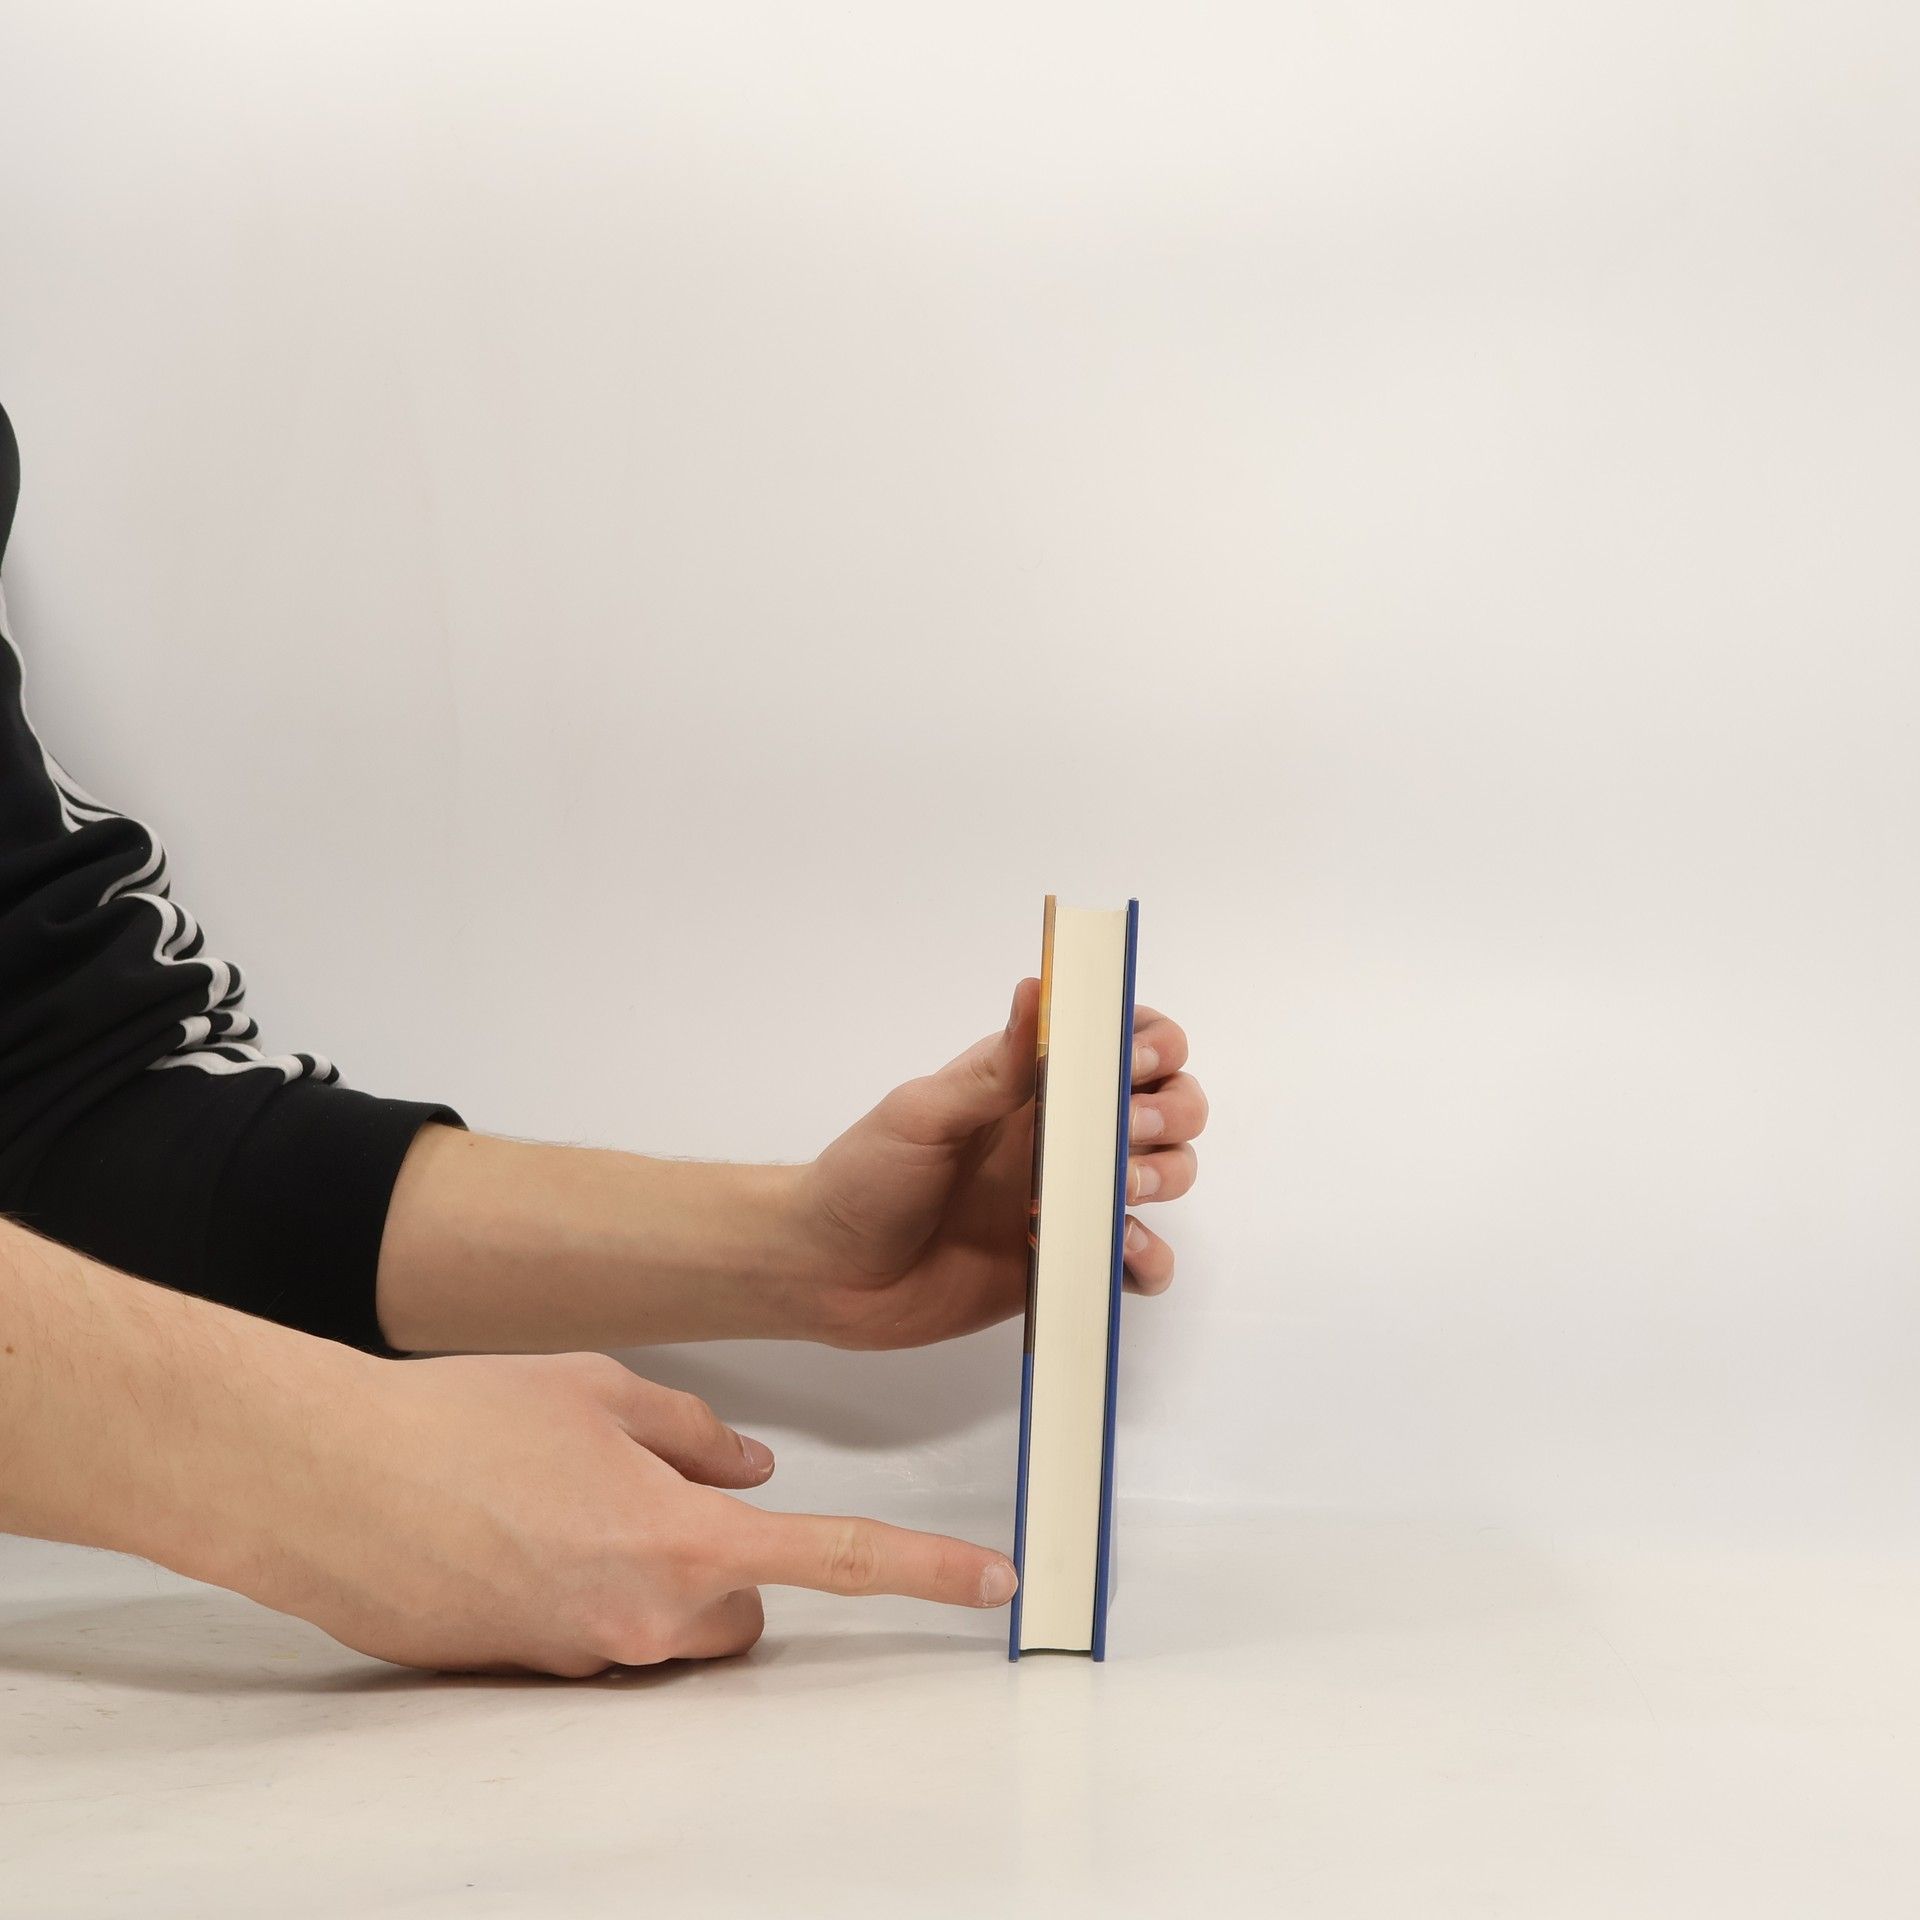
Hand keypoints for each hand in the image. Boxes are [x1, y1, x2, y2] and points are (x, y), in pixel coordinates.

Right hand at [209, 1350, 1018, 1674]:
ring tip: (561, 1498)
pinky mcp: (529, 1672)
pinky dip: (590, 1588)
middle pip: (742, 1609)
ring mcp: (583, 1658)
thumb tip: (750, 1469)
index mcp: (682, 1539)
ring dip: (654, 1571)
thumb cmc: (459, 1422)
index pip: (837, 1560)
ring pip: (670, 1626)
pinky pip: (600, 1637)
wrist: (324, 1484)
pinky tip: (521, 1531)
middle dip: (728, 1560)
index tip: (995, 1588)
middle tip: (651, 1485)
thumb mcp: (598, 1389)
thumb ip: (696, 1432)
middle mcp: (643, 1619)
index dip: (926, 1574)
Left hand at [795, 981, 1206, 1349]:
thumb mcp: (923, 1114)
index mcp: (1032, 1083)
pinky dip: (1149, 1258)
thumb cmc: (864, 1179)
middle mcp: (1063, 1134)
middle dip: (1169, 1112)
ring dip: (1164, 1176)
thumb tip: (1040, 987)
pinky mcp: (1068, 1261)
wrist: (829, 1274)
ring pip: (1167, 1173)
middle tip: (1124, 1134)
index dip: (1151, 1042)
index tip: (1134, 1061)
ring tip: (1114, 1195)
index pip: (1121, 1040)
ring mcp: (1070, 1199)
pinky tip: (1118, 1255)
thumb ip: (994, 1067)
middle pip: (1166, 1104)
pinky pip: (1138, 1259)